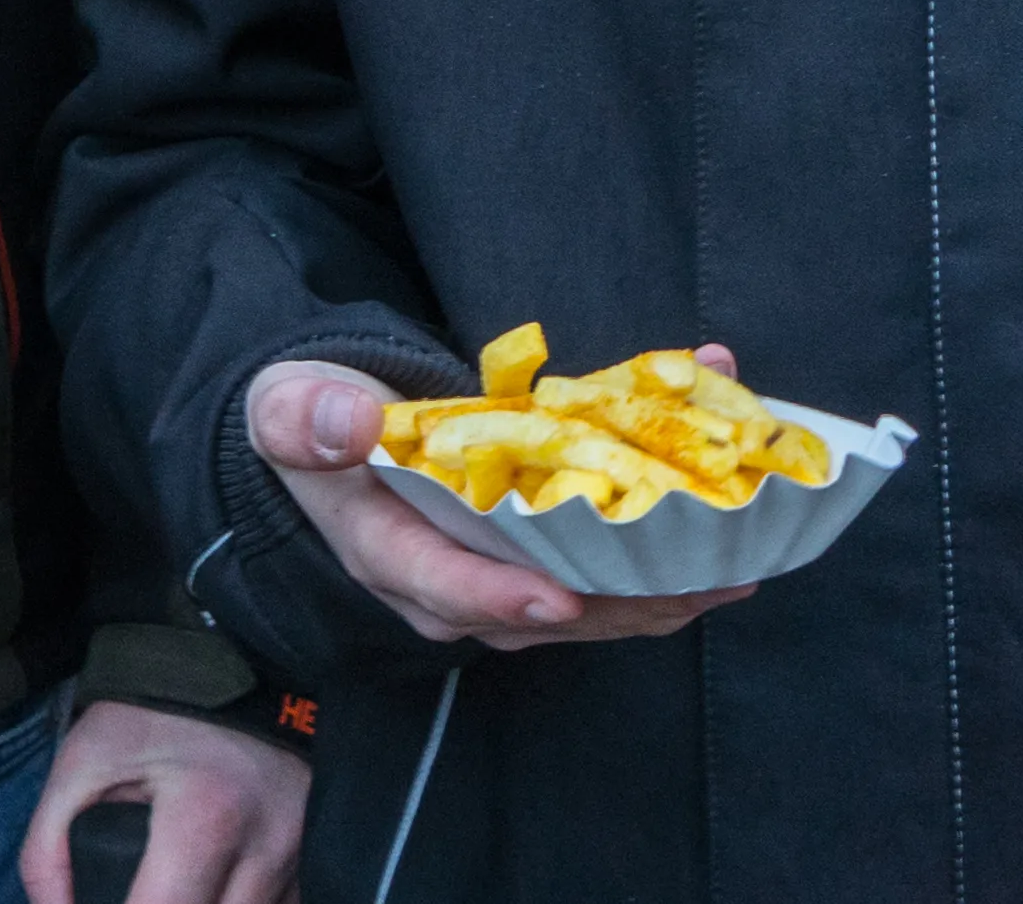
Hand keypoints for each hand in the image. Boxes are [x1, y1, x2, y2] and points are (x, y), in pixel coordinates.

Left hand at [19, 698, 305, 903]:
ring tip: (171, 887)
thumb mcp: (81, 762)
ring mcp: (303, 854)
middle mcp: (270, 846)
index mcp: (206, 817)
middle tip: (142, 890)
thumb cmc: (149, 712)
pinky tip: (211, 888)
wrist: (231, 660)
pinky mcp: (318, 853)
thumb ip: (48, 847)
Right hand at [245, 361, 753, 650]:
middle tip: (697, 580)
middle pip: (543, 614)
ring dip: (663, 587)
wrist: (330, 432)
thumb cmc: (314, 419)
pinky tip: (725, 532)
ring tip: (734, 567)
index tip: (558, 599)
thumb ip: (304, 419)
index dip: (501, 598)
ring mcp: (500, 583)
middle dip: (623, 602)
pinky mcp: (537, 565)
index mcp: (387, 552)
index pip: (444, 590)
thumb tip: (346, 423)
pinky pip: (602, 572)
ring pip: (588, 605)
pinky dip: (662, 553)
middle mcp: (450, 588)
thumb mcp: (288, 406)